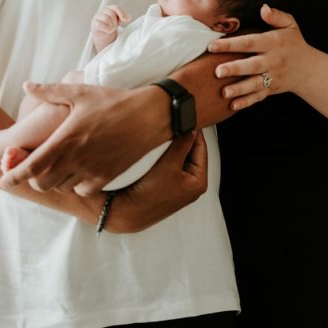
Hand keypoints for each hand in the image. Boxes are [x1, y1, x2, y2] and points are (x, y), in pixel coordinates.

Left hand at [0, 82, 167, 194]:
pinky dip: (75, 184)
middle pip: (42, 183)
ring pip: (62, 188)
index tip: (4, 179)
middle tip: (34, 166)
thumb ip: (50, 91)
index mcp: (65, 139)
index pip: (31, 166)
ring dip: (55, 180)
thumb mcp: (80, 91)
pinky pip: (82, 191)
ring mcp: (92, 171)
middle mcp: (76, 159)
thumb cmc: (113, 101)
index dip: (14, 176)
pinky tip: (78, 170)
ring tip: (57, 165)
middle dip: (34, 178)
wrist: (150, 115)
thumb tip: (26, 85)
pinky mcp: (107, 177)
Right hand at [90, 131, 208, 232]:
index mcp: (199, 181)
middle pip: (190, 151)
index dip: (192, 129)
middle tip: (172, 124)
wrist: (126, 211)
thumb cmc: (149, 193)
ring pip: (179, 156)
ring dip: (172, 146)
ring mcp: (179, 186)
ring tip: (163, 135)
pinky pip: (170, 163)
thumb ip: (183, 143)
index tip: (184, 116)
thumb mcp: (169, 163)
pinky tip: (156, 148)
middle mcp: (192, 185)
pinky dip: (165, 155)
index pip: (201, 146)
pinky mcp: (167, 186)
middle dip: (181, 138)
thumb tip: (191, 127)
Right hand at [91, 4, 130, 51]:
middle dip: (115, 21)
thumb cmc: (111, 26)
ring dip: (111, 26)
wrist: (103, 35)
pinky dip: (107, 29)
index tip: (125, 20)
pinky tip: (108, 31)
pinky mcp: (94, 23)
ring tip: (111, 28)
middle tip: (115, 26)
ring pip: (107, 19)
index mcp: (109, 8)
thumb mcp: (119, 21)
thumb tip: (128, 17)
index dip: (121, 13)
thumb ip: (124, 18)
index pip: (116, 7)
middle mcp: (102, 11)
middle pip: (111, 13)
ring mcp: (97, 16)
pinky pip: (101, 25)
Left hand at [208, 4, 312, 110]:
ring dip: (238, 89)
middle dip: (234, 69)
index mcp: (274, 43)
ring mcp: (272, 77)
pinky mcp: (271, 89)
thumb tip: (263, 8)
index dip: (231, 44)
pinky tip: (233, 106)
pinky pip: (258, 96)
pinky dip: (246, 102)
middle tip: (217, 71)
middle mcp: (273, 60)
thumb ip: (276, 16)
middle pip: (252, 65)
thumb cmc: (294, 43)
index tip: (212, 45)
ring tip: (223, 92)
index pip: (250, 42)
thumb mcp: (290, 25)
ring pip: (254, 84)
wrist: (309, 69)